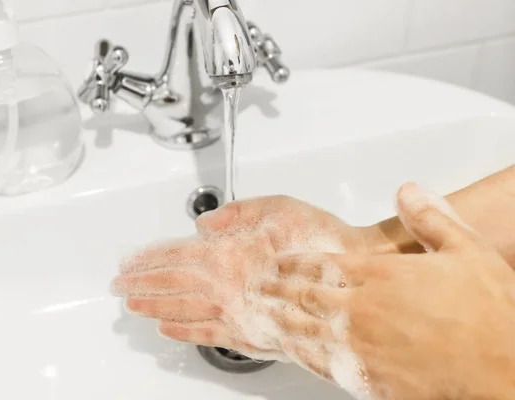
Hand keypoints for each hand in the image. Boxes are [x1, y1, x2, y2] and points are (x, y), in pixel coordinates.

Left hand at [111, 195, 370, 360]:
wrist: (354, 278)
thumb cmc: (320, 240)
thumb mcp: (277, 207)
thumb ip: (235, 213)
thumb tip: (200, 224)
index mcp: (229, 254)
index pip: (176, 257)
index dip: (148, 260)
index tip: (128, 264)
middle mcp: (226, 286)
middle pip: (171, 286)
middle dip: (141, 285)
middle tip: (118, 286)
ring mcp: (236, 312)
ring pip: (182, 311)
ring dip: (154, 308)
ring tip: (133, 307)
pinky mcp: (251, 333)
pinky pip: (208, 334)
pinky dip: (185, 332)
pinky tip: (169, 331)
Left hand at [261, 183, 514, 398]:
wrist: (504, 373)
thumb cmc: (491, 315)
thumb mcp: (467, 250)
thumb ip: (430, 217)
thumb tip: (406, 191)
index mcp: (378, 276)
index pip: (320, 264)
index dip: (293, 262)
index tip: (277, 262)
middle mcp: (360, 310)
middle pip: (303, 296)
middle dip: (276, 289)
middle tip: (258, 286)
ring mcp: (359, 347)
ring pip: (303, 330)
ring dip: (279, 320)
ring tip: (262, 315)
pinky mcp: (366, 379)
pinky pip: (320, 365)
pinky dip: (300, 354)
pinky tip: (292, 351)